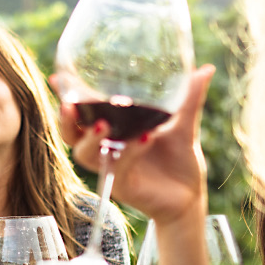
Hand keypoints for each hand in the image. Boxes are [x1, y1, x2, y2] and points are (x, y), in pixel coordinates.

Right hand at [55, 65, 214, 224]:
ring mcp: (111, 167)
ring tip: (104, 124)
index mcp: (112, 130)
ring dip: (91, 138)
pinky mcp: (122, 186)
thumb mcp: (183, 124)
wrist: (190, 195)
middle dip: (66, 119)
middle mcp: (105, 148)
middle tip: (71, 103)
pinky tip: (145, 138)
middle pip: (71, 135)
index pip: (82, 112)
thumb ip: (189, 98)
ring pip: (84, 154)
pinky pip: (118, 167)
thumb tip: (205, 69)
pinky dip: (130, 152)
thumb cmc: (179, 160)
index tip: (58, 78)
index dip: (66, 96)